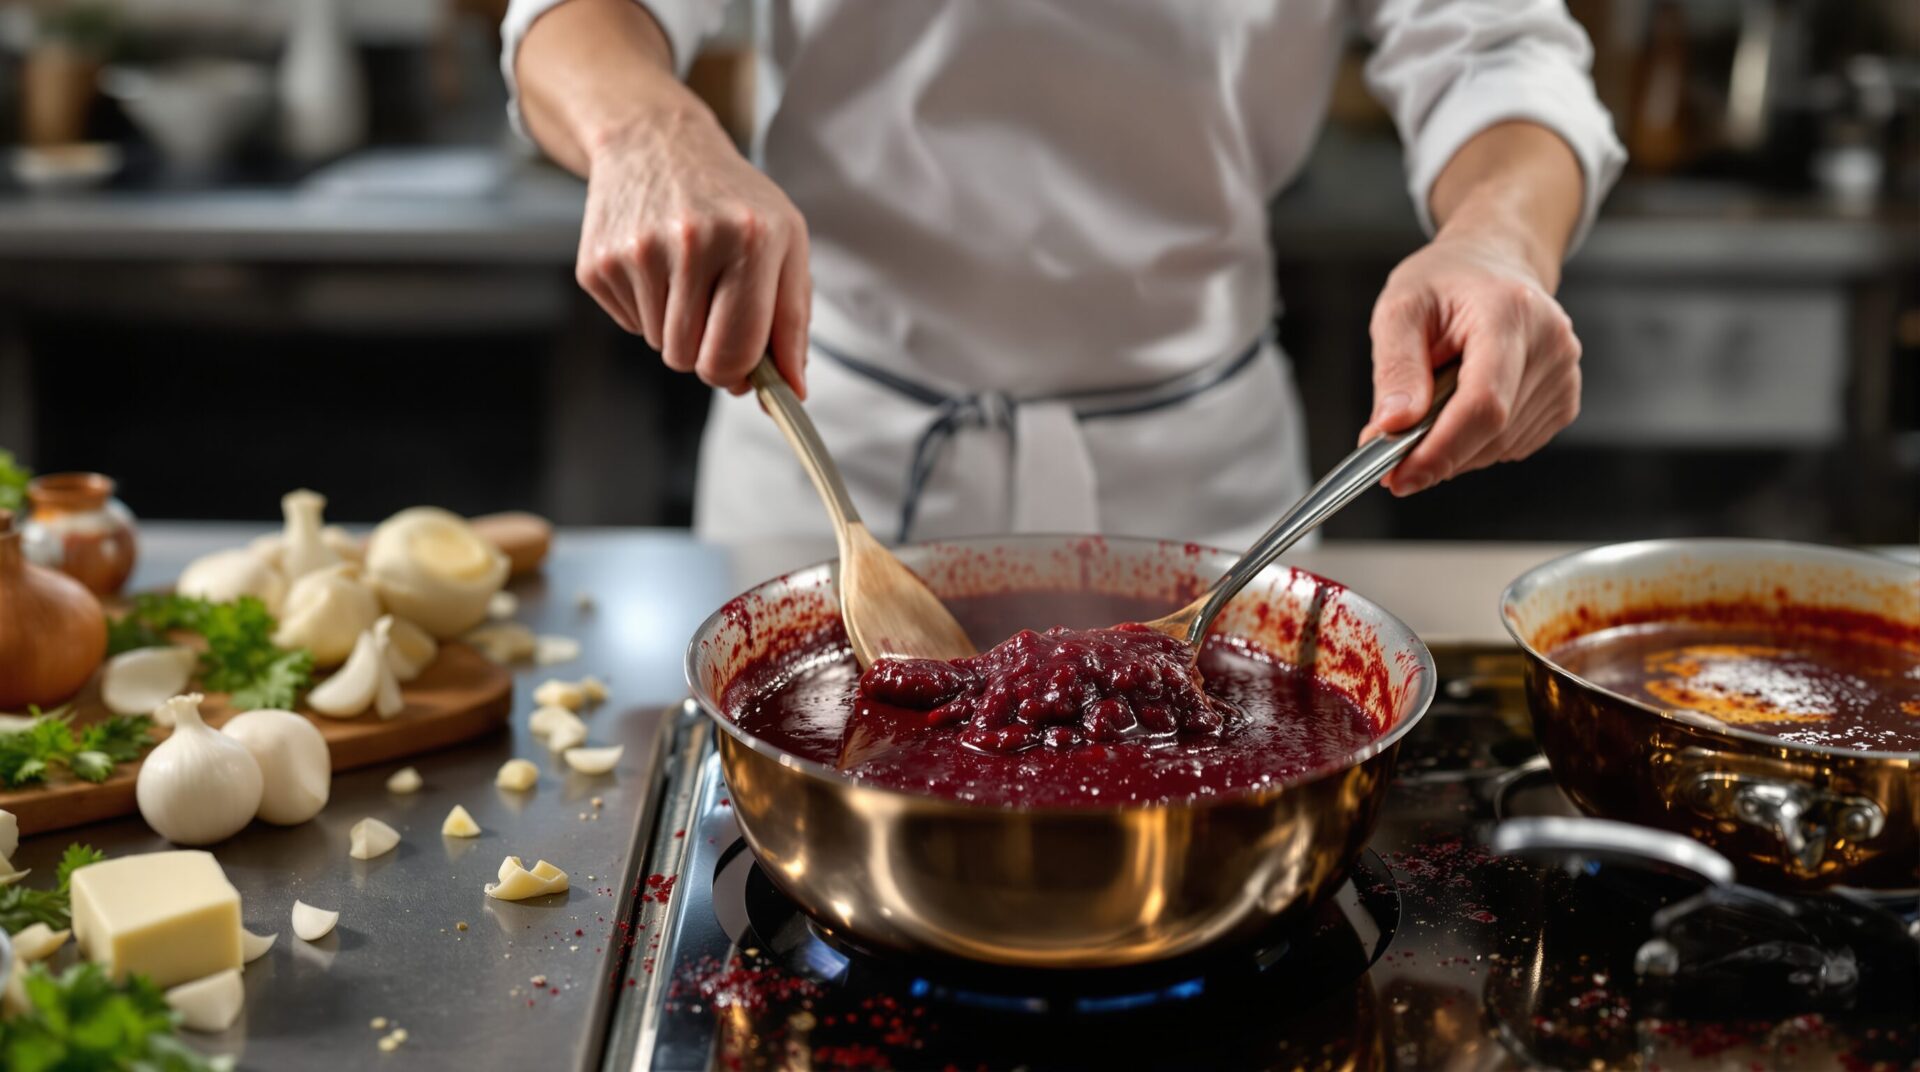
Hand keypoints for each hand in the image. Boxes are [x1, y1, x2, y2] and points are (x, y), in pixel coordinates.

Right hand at [575, 114, 811, 396]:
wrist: (656, 142)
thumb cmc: (733, 200)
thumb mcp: (786, 243)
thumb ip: (792, 322)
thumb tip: (791, 394)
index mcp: (751, 240)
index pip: (734, 353)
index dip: (738, 373)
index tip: (743, 368)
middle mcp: (691, 242)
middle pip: (690, 360)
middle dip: (705, 351)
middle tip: (714, 306)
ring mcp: (636, 252)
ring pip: (660, 345)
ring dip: (676, 326)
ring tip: (684, 271)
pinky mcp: (596, 264)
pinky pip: (630, 325)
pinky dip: (646, 308)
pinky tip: (655, 263)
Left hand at [1359, 229, 1581, 495]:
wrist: (1492, 264)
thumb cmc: (1444, 283)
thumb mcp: (1400, 309)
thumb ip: (1395, 369)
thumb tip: (1391, 428)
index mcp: (1509, 313)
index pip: (1485, 403)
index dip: (1441, 450)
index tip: (1398, 478)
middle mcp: (1550, 344)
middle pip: (1493, 432)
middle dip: (1435, 454)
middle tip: (1388, 452)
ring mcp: (1565, 374)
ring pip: (1501, 446)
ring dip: (1454, 448)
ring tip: (1429, 408)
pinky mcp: (1565, 399)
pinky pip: (1513, 445)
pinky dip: (1477, 444)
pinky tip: (1460, 409)